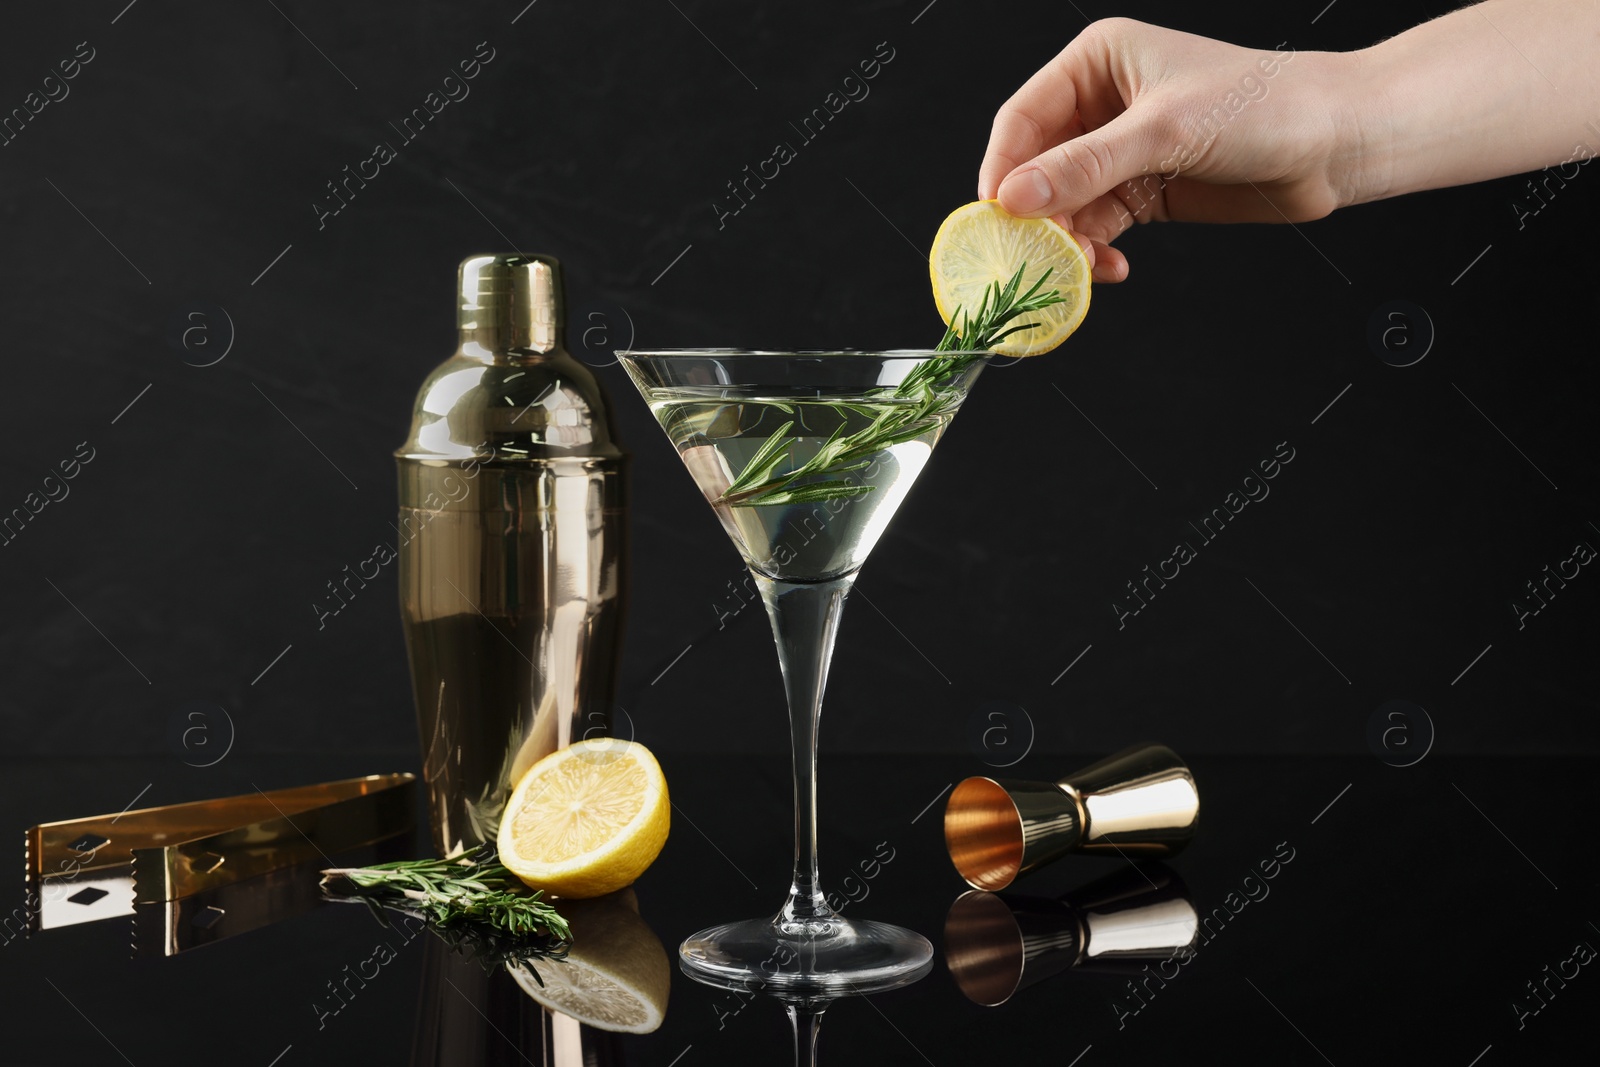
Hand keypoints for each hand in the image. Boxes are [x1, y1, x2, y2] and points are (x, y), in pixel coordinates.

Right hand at [978, 19, 1355, 281]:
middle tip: (1035, 254)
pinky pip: (1096, 226)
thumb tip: (1015, 196)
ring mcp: (1121, 150)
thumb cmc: (1264, 108)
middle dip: (1036, 214)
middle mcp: (1102, 103)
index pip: (1023, 118)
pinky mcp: (1142, 191)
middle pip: (1037, 167)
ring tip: (1079, 268)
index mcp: (1097, 62)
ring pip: (1064, 203)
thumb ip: (1085, 166)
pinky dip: (1094, 252)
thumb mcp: (1164, 131)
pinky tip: (1107, 268)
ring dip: (1066, 241)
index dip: (1003, 169)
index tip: (994, 216)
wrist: (1335, 143)